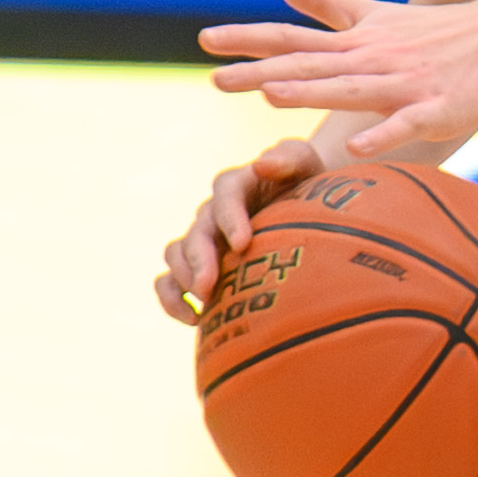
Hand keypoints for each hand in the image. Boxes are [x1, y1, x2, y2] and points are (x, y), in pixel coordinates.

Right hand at [153, 134, 321, 323]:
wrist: (305, 212)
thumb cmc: (309, 186)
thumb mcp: (305, 164)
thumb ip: (290, 157)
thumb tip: (261, 165)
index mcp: (238, 185)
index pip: (226, 193)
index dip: (230, 218)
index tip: (243, 243)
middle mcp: (214, 211)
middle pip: (197, 230)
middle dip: (200, 258)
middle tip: (208, 286)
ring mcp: (203, 240)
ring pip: (177, 253)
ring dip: (184, 277)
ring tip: (203, 303)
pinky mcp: (197, 267)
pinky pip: (169, 282)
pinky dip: (172, 300)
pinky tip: (194, 319)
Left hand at [200, 0, 477, 159]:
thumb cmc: (437, 32)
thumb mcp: (374, 13)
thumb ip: (323, 1)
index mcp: (355, 40)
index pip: (292, 38)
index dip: (248, 40)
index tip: (204, 42)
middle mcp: (373, 58)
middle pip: (309, 65)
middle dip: (261, 72)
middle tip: (215, 80)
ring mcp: (404, 84)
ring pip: (351, 89)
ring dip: (312, 92)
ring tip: (270, 97)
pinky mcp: (438, 108)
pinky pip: (407, 124)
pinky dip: (384, 134)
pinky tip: (359, 147)